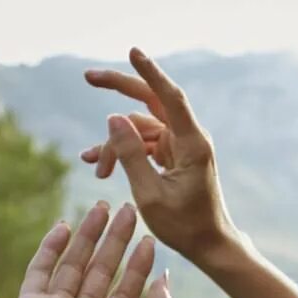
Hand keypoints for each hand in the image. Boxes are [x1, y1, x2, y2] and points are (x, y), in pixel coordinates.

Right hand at [8, 202, 177, 297]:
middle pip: (101, 272)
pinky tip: (65, 225)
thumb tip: (165, 282)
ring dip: (88, 236)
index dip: (138, 264)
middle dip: (114, 241)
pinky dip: (50, 248)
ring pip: (73, 266)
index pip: (126, 291)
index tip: (149, 238)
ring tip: (102, 207)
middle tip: (126, 209)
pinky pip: (39, 272)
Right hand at [80, 48, 239, 266]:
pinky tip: (97, 165)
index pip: (170, 97)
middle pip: (151, 102)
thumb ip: (130, 155)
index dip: (150, 72)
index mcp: (192, 144)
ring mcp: (181, 146)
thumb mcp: (149, 194)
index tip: (133, 52)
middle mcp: (189, 138)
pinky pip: (142, 145)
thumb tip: (112, 117)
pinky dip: (122, 153)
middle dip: (120, 89)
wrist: (209, 246)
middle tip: (88, 77)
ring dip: (114, 146)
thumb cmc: (185, 226)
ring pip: (138, 130)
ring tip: (96, 170)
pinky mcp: (173, 156)